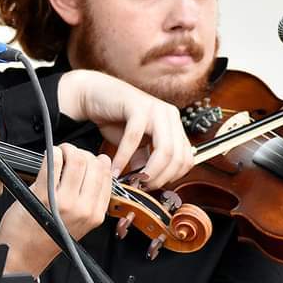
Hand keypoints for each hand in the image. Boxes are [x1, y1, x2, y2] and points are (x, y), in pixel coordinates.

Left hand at [0, 144, 112, 276]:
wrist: (23, 255)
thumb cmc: (46, 238)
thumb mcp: (78, 223)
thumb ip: (88, 199)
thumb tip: (92, 168)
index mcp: (95, 214)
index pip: (106, 175)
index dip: (95, 160)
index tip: (86, 158)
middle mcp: (83, 208)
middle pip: (92, 164)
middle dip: (80, 152)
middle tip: (69, 153)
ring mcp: (64, 201)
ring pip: (76, 159)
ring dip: (66, 150)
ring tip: (59, 153)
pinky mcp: (42, 195)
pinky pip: (53, 163)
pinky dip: (52, 153)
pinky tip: (49, 156)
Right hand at [57, 69, 193, 188]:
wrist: (96, 95)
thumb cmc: (116, 118)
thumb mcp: (136, 143)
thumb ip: (145, 159)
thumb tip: (149, 181)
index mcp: (174, 124)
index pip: (187, 158)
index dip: (172, 177)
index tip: (153, 186)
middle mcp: (169, 115)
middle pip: (178, 157)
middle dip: (160, 178)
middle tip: (143, 187)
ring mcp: (155, 109)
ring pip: (164, 149)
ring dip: (148, 171)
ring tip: (133, 181)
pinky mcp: (137, 106)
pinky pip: (135, 138)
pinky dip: (124, 158)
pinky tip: (115, 168)